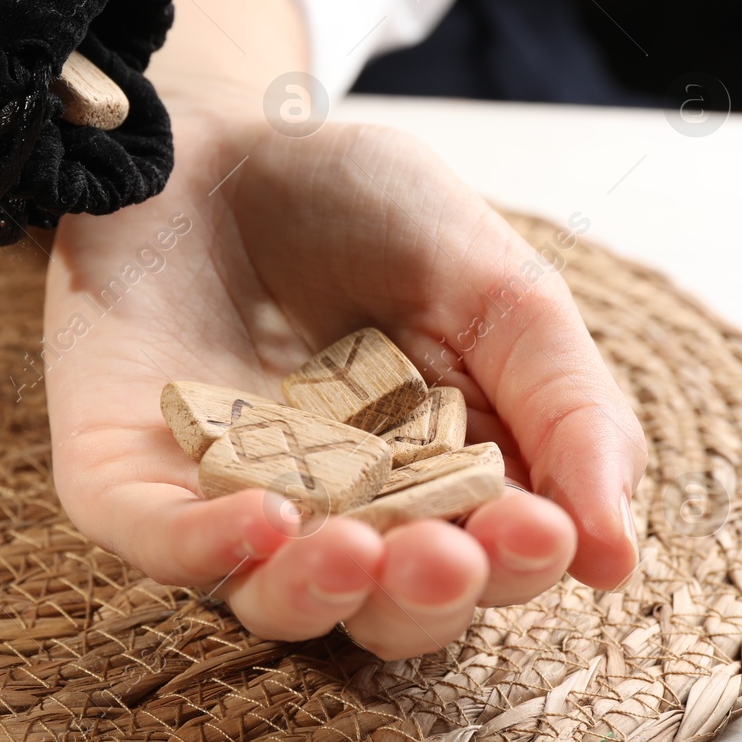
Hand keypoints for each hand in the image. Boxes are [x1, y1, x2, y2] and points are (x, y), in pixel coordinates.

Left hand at [43, 107, 645, 657]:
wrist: (219, 133)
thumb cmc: (361, 204)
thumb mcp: (495, 283)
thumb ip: (565, 404)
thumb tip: (616, 556)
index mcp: (430, 479)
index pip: (485, 561)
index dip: (516, 564)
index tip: (544, 531)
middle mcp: (331, 510)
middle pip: (384, 609)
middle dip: (424, 597)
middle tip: (450, 554)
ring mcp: (222, 499)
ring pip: (272, 600)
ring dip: (321, 594)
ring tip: (358, 549)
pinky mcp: (124, 475)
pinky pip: (158, 542)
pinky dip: (205, 549)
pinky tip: (265, 521)